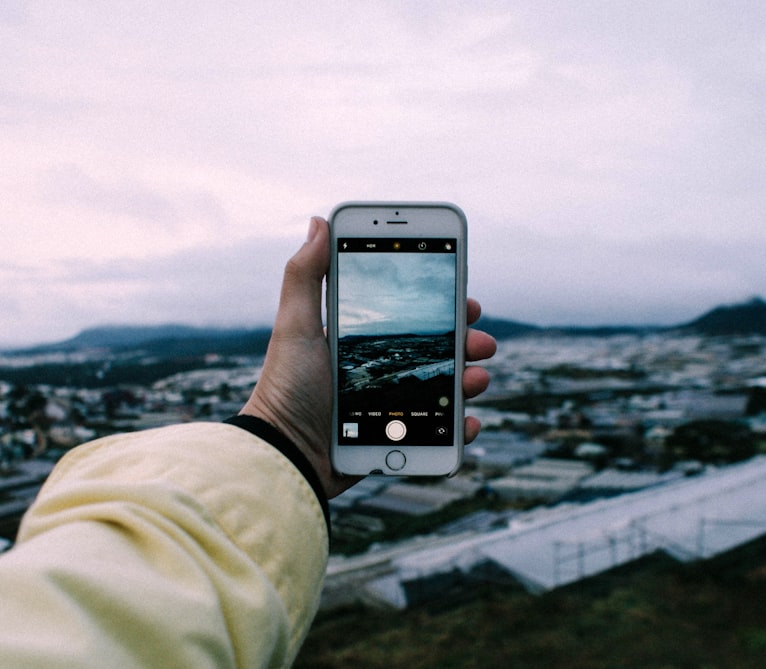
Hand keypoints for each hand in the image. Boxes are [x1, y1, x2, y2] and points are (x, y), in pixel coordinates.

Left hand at [241, 217, 496, 497]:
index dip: (440, 305)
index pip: (408, 316)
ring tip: (476, 379)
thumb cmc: (286, 388)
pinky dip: (458, 428)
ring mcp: (388, 409)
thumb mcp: (295, 324)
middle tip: (479, 339)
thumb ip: (305, 274)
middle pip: (435, 352)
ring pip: (444, 390)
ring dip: (470, 380)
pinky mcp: (394, 443)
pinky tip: (467, 421)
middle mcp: (376, 373)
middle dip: (465, 342)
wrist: (285, 457)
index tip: (463, 294)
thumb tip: (318, 221)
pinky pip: (438, 435)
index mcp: (358, 341)